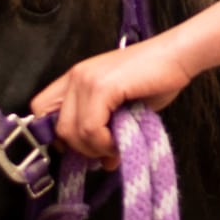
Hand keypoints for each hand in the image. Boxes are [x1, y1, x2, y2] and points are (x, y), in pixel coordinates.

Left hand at [30, 37, 190, 169]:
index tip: (84, 146)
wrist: (179, 56)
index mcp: (76, 78)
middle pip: (57, 128)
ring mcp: (87, 80)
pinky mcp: (102, 86)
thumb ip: (107, 131)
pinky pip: (91, 128)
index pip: (40, 110)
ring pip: (72, 132)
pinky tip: (121, 139)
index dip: (58, 134)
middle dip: (81, 148)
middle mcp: (76, 76)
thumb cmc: (157, 78)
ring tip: (118, 145)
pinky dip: (105, 142)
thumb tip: (104, 164)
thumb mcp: (123, 109)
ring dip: (96, 148)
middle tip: (107, 151)